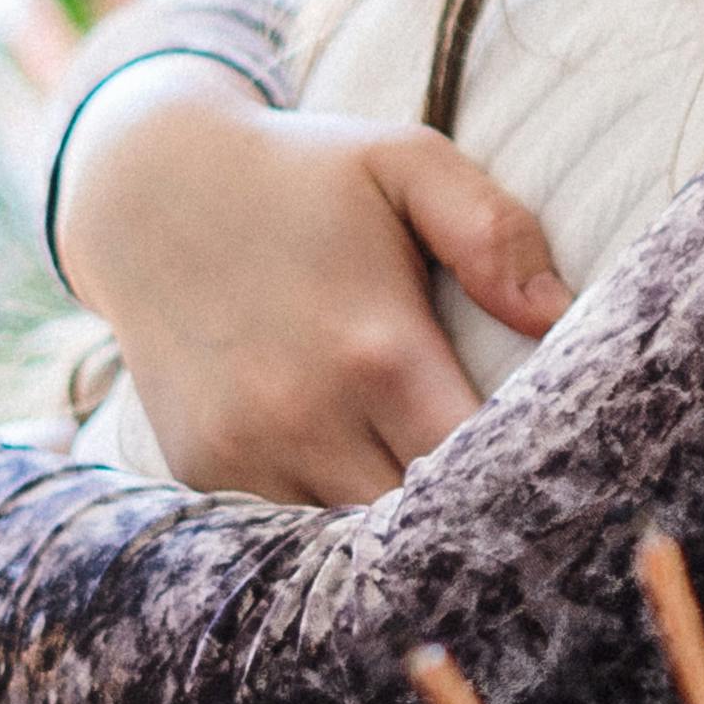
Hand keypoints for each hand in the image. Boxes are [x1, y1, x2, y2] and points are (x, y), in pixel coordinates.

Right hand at [47, 62, 572, 504]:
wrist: (142, 191)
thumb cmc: (300, 174)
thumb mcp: (404, 162)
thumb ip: (493, 231)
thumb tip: (561, 317)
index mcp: (377, 349)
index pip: (478, 464)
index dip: (523, 479)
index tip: (557, 472)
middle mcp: (306, 415)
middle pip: (420, 522)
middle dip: (470, 518)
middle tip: (515, 504)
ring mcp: (245, 452)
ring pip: (352, 541)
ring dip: (397, 532)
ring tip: (440, 507)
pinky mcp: (201, 470)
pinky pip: (287, 527)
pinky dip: (327, 521)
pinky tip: (358, 490)